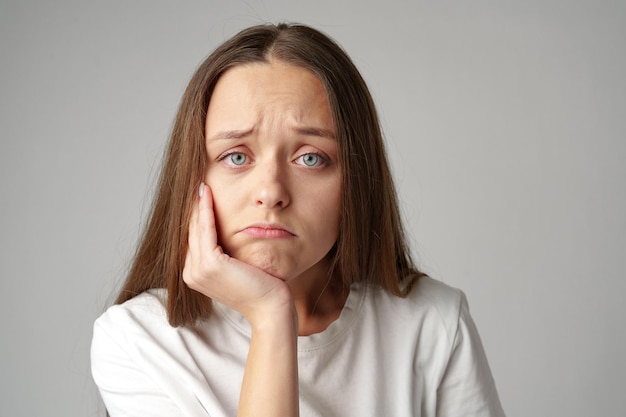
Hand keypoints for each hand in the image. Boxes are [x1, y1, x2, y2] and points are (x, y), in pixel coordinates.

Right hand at [182, 183, 293, 326]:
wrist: (270, 307)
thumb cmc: (261, 286)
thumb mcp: (238, 267)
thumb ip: (226, 254)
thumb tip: (227, 235)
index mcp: (195, 274)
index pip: (194, 238)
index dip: (196, 215)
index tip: (202, 194)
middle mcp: (192, 274)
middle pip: (191, 231)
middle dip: (194, 207)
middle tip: (198, 184)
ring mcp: (198, 271)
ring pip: (196, 228)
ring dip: (198, 205)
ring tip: (201, 185)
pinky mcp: (210, 265)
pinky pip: (206, 230)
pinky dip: (205, 211)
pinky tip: (208, 194)